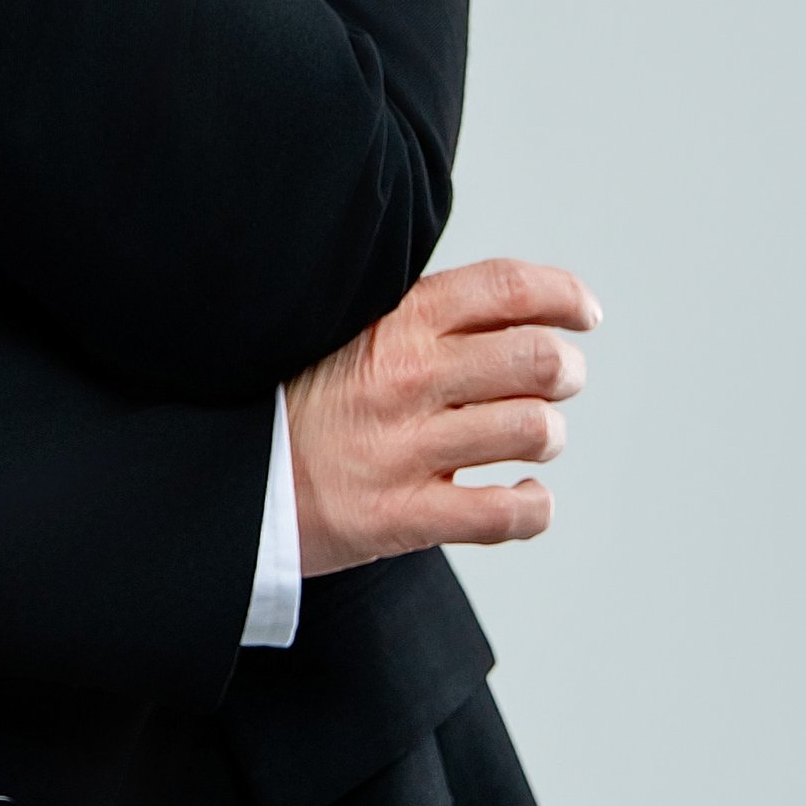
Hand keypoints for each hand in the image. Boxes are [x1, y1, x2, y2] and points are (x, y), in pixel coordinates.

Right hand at [285, 259, 600, 577]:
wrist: (222, 482)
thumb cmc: (295, 406)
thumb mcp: (342, 332)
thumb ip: (419, 317)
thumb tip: (511, 304)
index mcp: (393, 323)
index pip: (506, 288)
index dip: (563, 297)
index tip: (583, 313)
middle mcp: (404, 379)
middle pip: (538, 358)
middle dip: (564, 371)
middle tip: (555, 382)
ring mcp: (403, 450)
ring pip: (533, 429)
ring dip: (547, 434)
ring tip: (528, 437)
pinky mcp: (401, 517)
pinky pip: (507, 513)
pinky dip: (533, 505)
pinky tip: (520, 494)